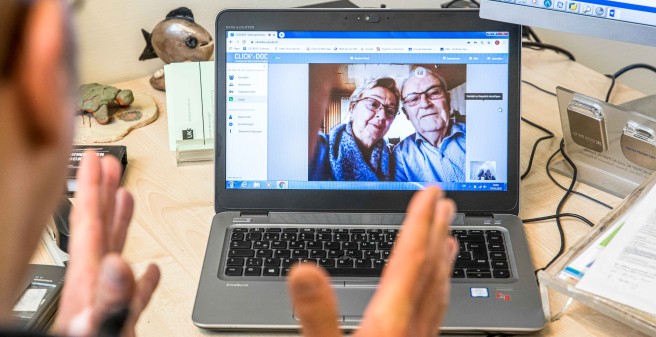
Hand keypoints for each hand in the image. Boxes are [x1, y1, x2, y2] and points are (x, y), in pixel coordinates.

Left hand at [54, 152, 159, 336]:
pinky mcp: (118, 322)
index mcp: (89, 285)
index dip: (92, 191)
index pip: (89, 227)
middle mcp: (95, 289)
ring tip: (127, 200)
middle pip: (100, 232)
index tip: (97, 162)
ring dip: (121, 225)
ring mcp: (105, 304)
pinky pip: (130, 293)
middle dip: (105, 196)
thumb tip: (119, 264)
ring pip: (114, 254)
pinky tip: (149, 270)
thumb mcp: (101, 332)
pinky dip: (141, 278)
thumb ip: (110, 303)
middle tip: (110, 168)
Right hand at [288, 186, 456, 336]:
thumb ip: (318, 314)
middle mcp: (412, 327)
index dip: (420, 220)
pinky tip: (433, 293)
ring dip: (440, 259)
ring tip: (447, 238)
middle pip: (430, 270)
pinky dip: (435, 291)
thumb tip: (304, 272)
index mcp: (391, 321)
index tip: (429, 193)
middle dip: (435, 230)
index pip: (410, 258)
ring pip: (436, 291)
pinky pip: (433, 312)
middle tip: (444, 203)